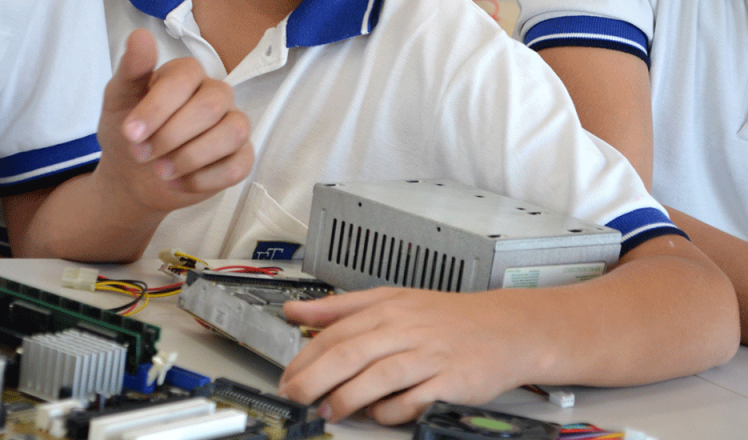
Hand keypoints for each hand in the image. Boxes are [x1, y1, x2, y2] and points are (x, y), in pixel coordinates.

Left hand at [94, 28, 252, 213]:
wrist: (133, 177)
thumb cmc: (130, 134)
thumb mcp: (118, 101)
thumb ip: (131, 70)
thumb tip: (140, 37)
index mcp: (187, 75)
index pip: (185, 79)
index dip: (157, 108)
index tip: (131, 133)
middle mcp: (215, 95)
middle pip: (212, 106)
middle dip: (172, 136)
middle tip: (142, 154)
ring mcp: (231, 125)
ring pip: (232, 133)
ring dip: (191, 158)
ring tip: (161, 171)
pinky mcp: (239, 157)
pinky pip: (237, 166)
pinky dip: (203, 179)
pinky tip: (178, 182)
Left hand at [277, 287, 545, 424]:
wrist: (508, 328)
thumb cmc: (447, 318)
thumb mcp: (392, 300)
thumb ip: (340, 309)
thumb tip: (294, 311)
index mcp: (387, 308)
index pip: (334, 333)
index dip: (304, 359)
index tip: (287, 378)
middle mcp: (406, 328)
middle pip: (348, 354)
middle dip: (313, 380)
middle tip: (295, 398)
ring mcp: (428, 355)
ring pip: (376, 377)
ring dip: (346, 399)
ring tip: (328, 411)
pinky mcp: (450, 381)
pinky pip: (412, 400)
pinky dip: (389, 411)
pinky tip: (377, 415)